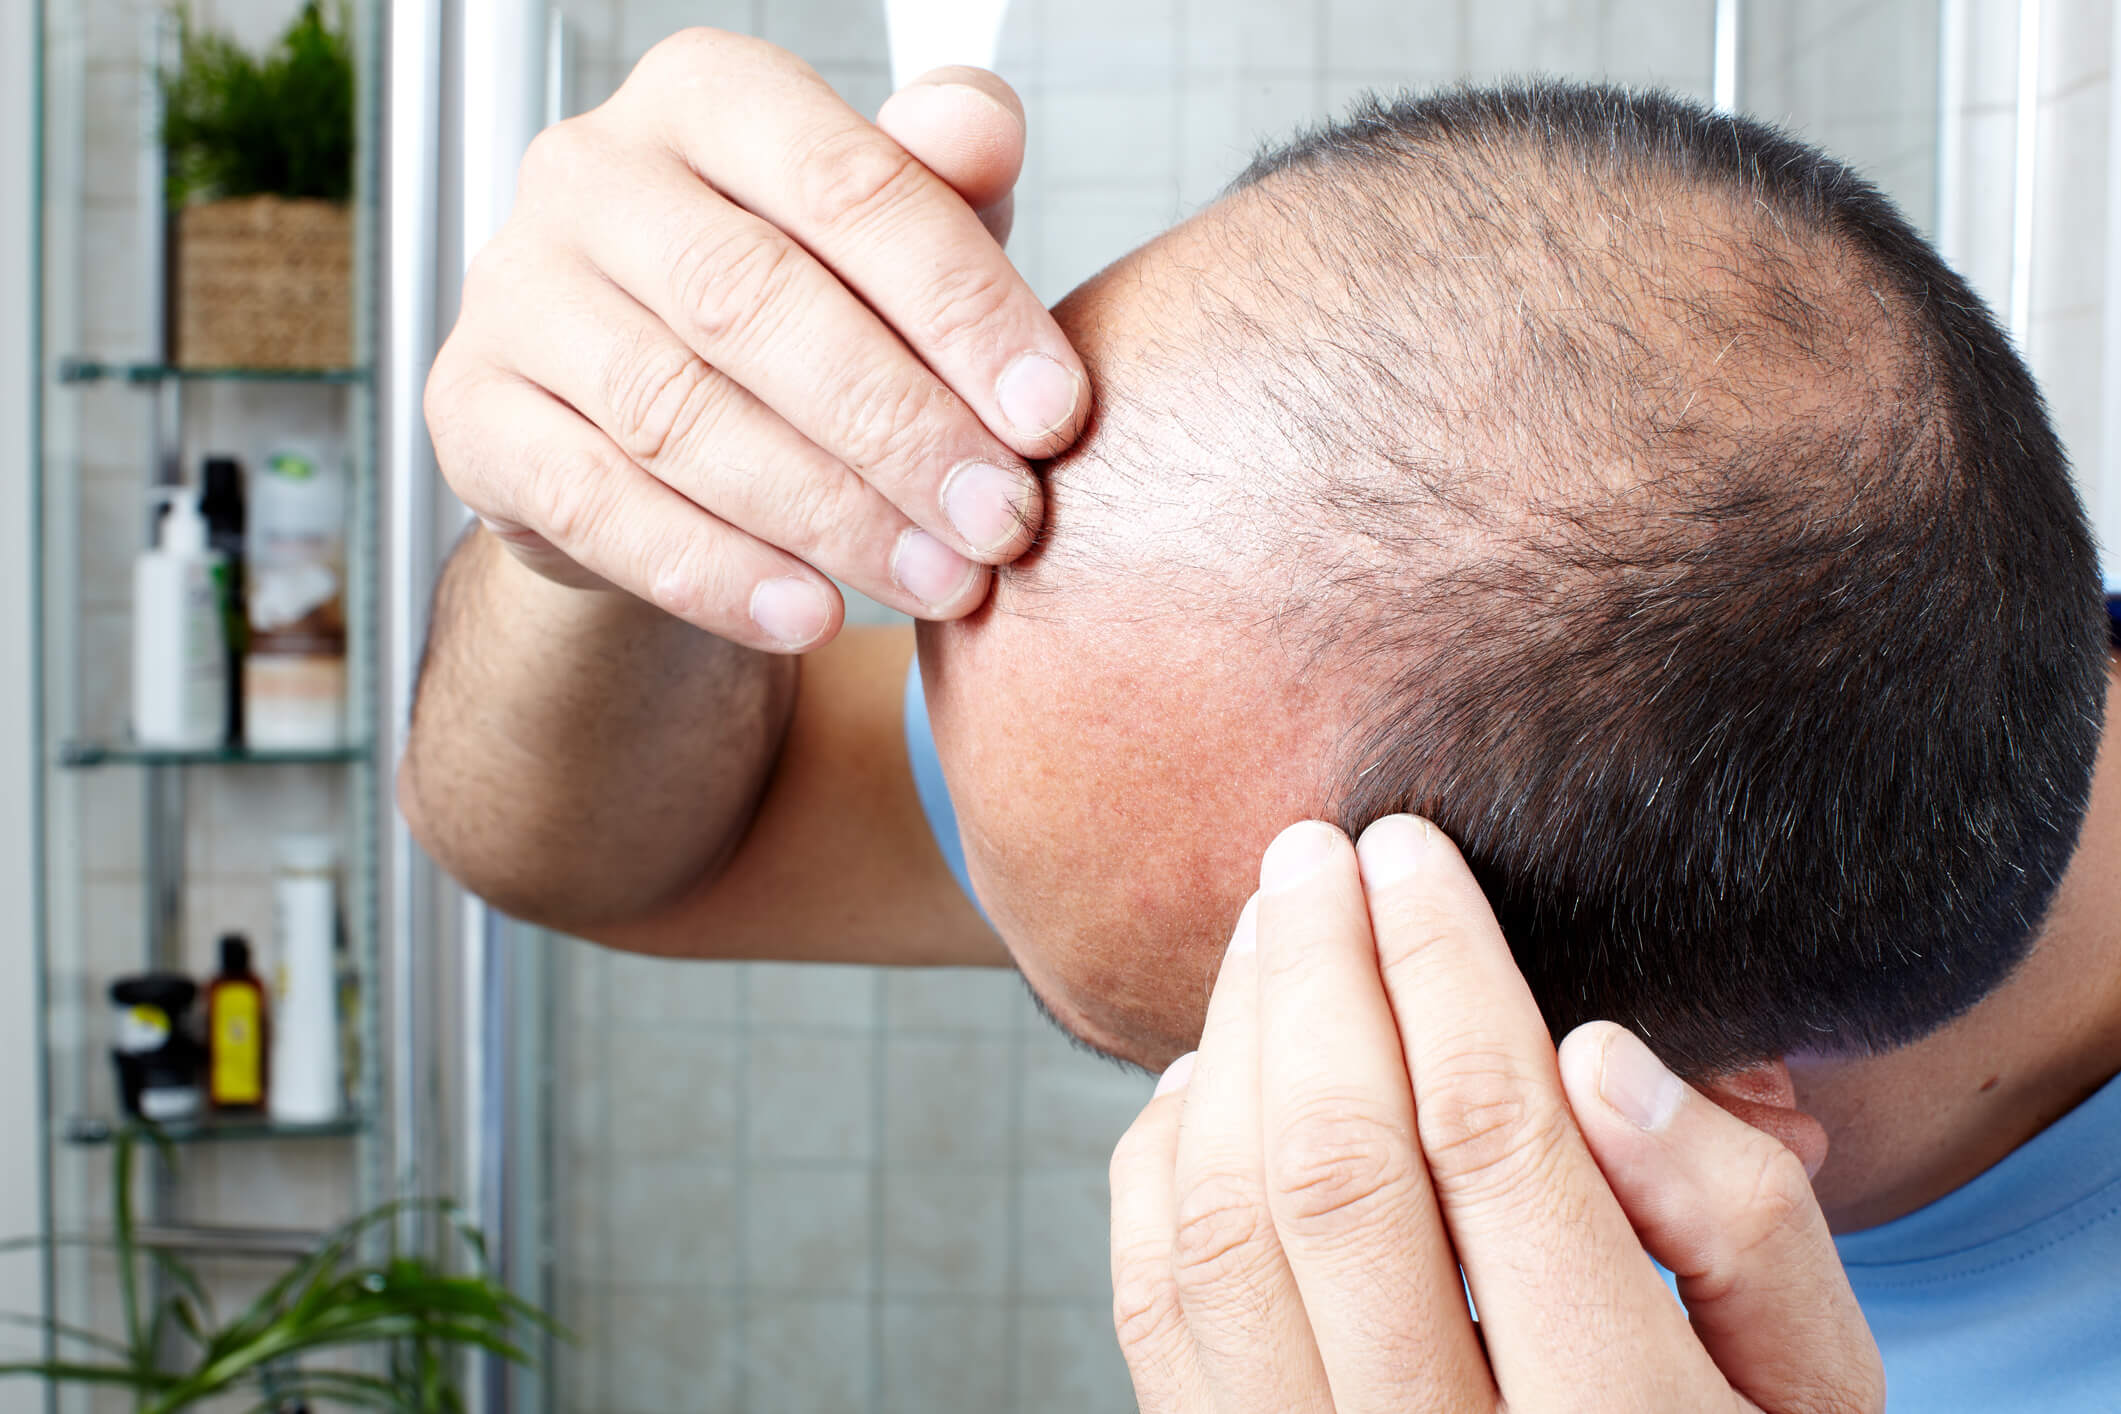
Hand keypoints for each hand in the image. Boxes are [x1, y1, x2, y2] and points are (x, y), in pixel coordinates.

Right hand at [425, 32, 1086, 649]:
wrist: (637, 420)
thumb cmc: (794, 303)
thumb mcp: (882, 238)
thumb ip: (939, 182)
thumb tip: (983, 127)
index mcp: (705, 93)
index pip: (848, 186)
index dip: (963, 309)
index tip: (1054, 418)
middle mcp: (588, 171)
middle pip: (756, 304)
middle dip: (901, 428)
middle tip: (1002, 523)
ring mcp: (514, 291)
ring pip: (679, 413)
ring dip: (828, 514)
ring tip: (940, 583)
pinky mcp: (472, 413)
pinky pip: (599, 503)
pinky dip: (715, 571)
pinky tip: (812, 618)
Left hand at [1109, 816, 1884, 1413]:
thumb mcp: (1814, 1383)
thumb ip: (1744, 1225)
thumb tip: (1591, 1057)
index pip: (1497, 1141)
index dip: (1441, 968)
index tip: (1411, 853)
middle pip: (1339, 1170)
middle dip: (1317, 978)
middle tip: (1310, 853)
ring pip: (1225, 1229)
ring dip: (1230, 1048)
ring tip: (1263, 932)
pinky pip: (1157, 1307)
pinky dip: (1163, 1166)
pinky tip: (1207, 1074)